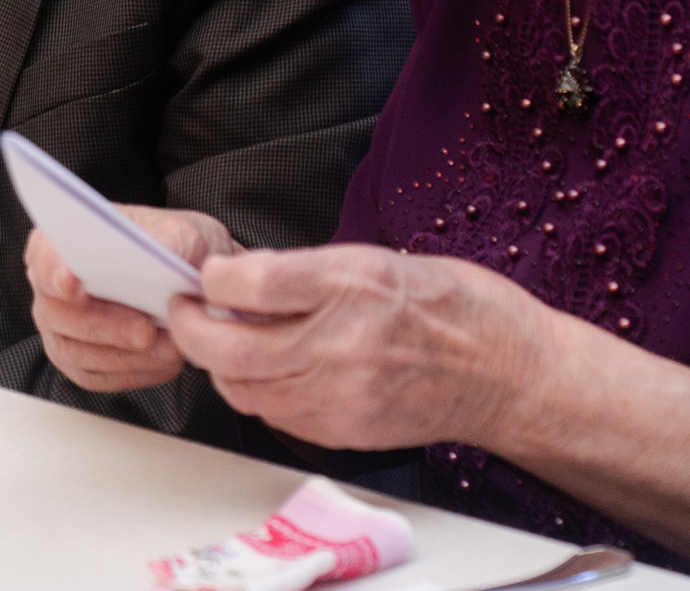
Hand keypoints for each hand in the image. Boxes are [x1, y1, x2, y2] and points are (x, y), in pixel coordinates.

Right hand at [26, 204, 242, 392]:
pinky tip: (165, 360)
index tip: (72, 282)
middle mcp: (53, 289)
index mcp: (64, 243)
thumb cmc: (176, 248)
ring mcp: (62, 329)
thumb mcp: (179, 233)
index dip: (53, 270)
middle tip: (145, 330)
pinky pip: (98, 377)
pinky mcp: (82, 363)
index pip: (43, 256)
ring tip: (168, 348)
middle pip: (58, 313)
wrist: (192, 277)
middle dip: (104, 325)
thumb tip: (155, 260)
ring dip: (125, 355)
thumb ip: (163, 243)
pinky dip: (134, 372)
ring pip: (77, 353)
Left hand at [164, 245, 557, 451]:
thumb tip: (244, 278)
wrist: (505, 372)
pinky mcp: (343, 431)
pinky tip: (266, 370)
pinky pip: (275, 414)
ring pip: (244, 388)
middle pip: (231, 347)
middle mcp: (343, 343)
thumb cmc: (451, 305)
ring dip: (220, 363)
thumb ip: (306, 269)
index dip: (214, 278)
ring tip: (222, 338)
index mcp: (353, 283)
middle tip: (184, 310)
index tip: (208, 274)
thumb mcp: (378, 257)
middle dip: (192, 329)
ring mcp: (342, 395)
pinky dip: (257, 391)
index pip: (252, 283)